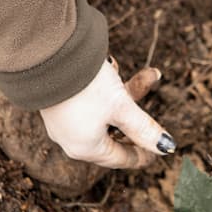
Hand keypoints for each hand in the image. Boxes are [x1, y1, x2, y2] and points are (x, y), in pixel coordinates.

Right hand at [39, 58, 174, 168]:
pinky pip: (91, 102)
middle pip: (116, 133)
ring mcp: (63, 121)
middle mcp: (71, 139)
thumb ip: (144, 129)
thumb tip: (167, 148)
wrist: (45, 53)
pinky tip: (116, 69)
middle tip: (159, 111)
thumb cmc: (85, 85)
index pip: (121, 158)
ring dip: (130, 95)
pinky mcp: (58, 101)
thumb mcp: (121, 107)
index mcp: (86, 148)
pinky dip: (110, 90)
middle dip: (140, 116)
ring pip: (106, 113)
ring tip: (151, 75)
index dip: (144, 154)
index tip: (159, 149)